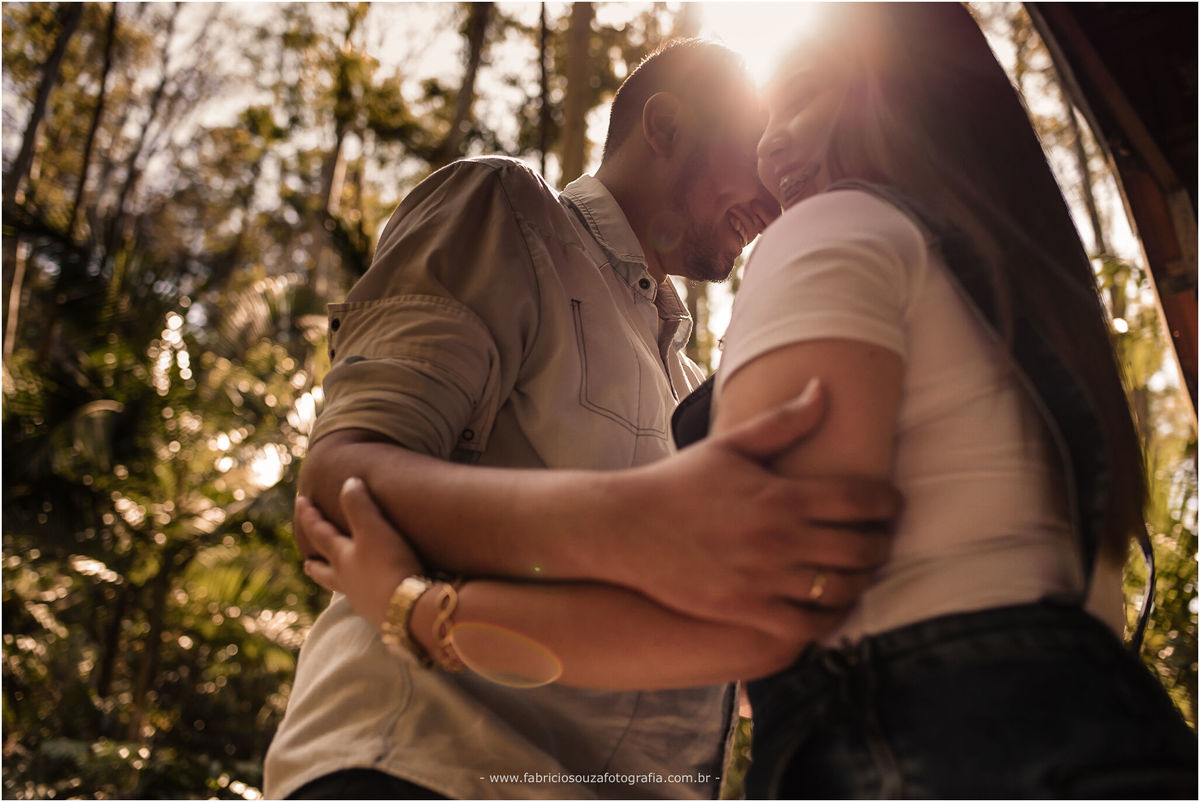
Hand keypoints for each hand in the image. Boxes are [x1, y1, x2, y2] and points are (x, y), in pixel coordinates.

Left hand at [299, 477, 424, 629]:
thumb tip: (348, 482)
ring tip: (335, 580)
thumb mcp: (374, 529)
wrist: (410, 611)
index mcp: (341, 558)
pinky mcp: (381, 614)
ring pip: (342, 589)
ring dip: (335, 581)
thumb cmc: (389, 565)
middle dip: (315, 564)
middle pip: (324, 571)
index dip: (310, 516)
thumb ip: (359, 504)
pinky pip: (365, 601)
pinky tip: (370, 595)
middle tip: (306, 562)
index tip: (300, 501)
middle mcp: (348, 580)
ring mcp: (363, 600)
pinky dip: (362, 593)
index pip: (319, 534)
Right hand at [616, 379, 900, 634]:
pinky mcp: (746, 610)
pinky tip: (834, 606)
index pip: (861, 500)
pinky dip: (832, 620)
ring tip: (863, 571)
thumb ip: (784, 421)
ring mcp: (764, 579)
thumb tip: (824, 388)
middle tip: (885, 538)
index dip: (889, 503)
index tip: (893, 504)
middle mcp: (778, 540)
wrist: (627, 529)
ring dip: (864, 581)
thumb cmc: (680, 483)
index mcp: (780, 495)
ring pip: (841, 590)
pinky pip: (808, 626)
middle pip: (861, 548)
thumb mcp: (730, 445)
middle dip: (884, 543)